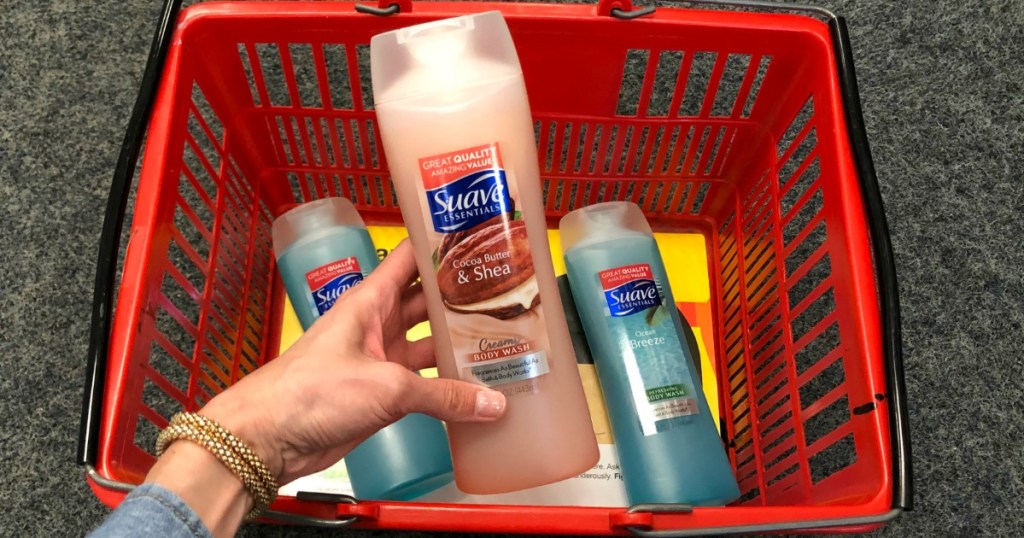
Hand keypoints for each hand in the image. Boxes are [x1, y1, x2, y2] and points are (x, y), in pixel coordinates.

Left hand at [195, 239, 506, 483]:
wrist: (268, 439)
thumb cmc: (310, 392)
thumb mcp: (385, 387)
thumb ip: (442, 395)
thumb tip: (492, 404)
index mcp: (371, 300)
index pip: (412, 258)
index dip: (442, 244)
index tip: (479, 235)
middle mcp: (378, 323)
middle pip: (428, 301)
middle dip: (463, 298)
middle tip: (508, 293)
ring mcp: (381, 358)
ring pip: (429, 344)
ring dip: (459, 346)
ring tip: (504, 340)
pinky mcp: (381, 393)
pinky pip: (423, 383)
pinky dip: (448, 387)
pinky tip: (477, 389)